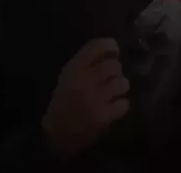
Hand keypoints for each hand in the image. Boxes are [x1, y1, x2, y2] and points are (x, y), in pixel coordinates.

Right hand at [41, 38, 129, 159]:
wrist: (56, 134)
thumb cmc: (64, 102)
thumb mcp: (68, 77)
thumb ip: (86, 63)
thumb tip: (111, 52)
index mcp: (74, 69)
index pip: (97, 46)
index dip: (110, 46)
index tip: (114, 51)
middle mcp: (85, 80)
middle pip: (114, 65)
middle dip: (115, 72)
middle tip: (110, 79)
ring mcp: (96, 98)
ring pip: (122, 83)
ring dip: (120, 87)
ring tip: (112, 93)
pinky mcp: (103, 116)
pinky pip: (124, 104)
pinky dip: (121, 105)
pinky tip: (113, 108)